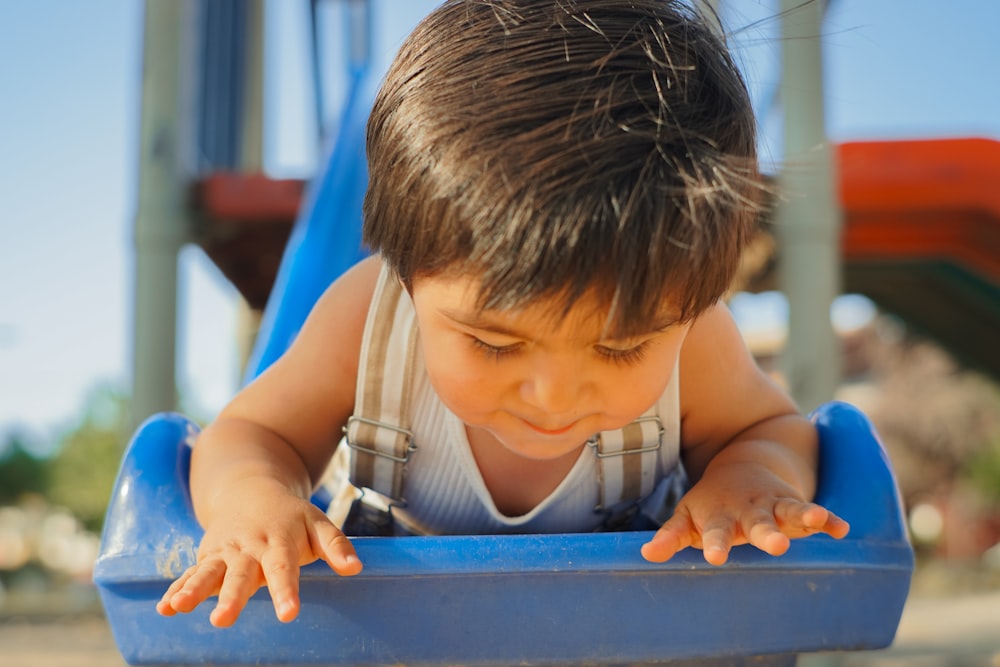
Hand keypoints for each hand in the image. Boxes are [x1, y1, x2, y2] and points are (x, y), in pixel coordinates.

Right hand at [156, 487, 361, 626]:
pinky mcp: (207, 557)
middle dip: (231, 597)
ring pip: (208, 572)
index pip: (283, 568)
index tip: (288, 613)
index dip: (285, 591)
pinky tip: (165, 608)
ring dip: (194, 590)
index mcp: (278, 540)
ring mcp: (224, 552)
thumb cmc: (291, 516)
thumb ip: (335, 545)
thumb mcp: (317, 523)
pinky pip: (189, 573)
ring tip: (181, 607)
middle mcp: (248, 547)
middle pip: (240, 574)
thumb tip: (355, 568)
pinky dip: (176, 589)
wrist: (251, 490)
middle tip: (222, 621)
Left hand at [640, 462, 849, 565]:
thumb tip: (646, 556)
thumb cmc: (710, 503)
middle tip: (776, 546)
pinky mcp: (794, 504)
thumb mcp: (688, 517)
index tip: (715, 557)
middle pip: (758, 523)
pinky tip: (841, 529)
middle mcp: (748, 511)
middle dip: (766, 534)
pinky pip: (813, 512)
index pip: (715, 533)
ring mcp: (773, 505)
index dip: (715, 544)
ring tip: (814, 520)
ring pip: (788, 511)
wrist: (741, 466)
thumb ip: (671, 537)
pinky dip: (827, 519)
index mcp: (720, 517)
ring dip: (802, 516)